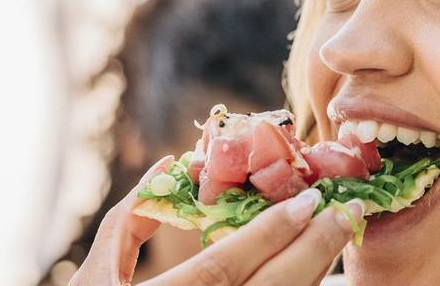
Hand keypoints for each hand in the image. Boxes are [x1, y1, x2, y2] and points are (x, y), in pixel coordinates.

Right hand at [69, 156, 363, 285]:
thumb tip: (170, 166)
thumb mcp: (94, 282)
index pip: (223, 268)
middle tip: (345, 212)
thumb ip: (129, 222)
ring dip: (315, 274)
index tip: (310, 200)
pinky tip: (314, 271)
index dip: (269, 233)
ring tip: (337, 237)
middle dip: (314, 249)